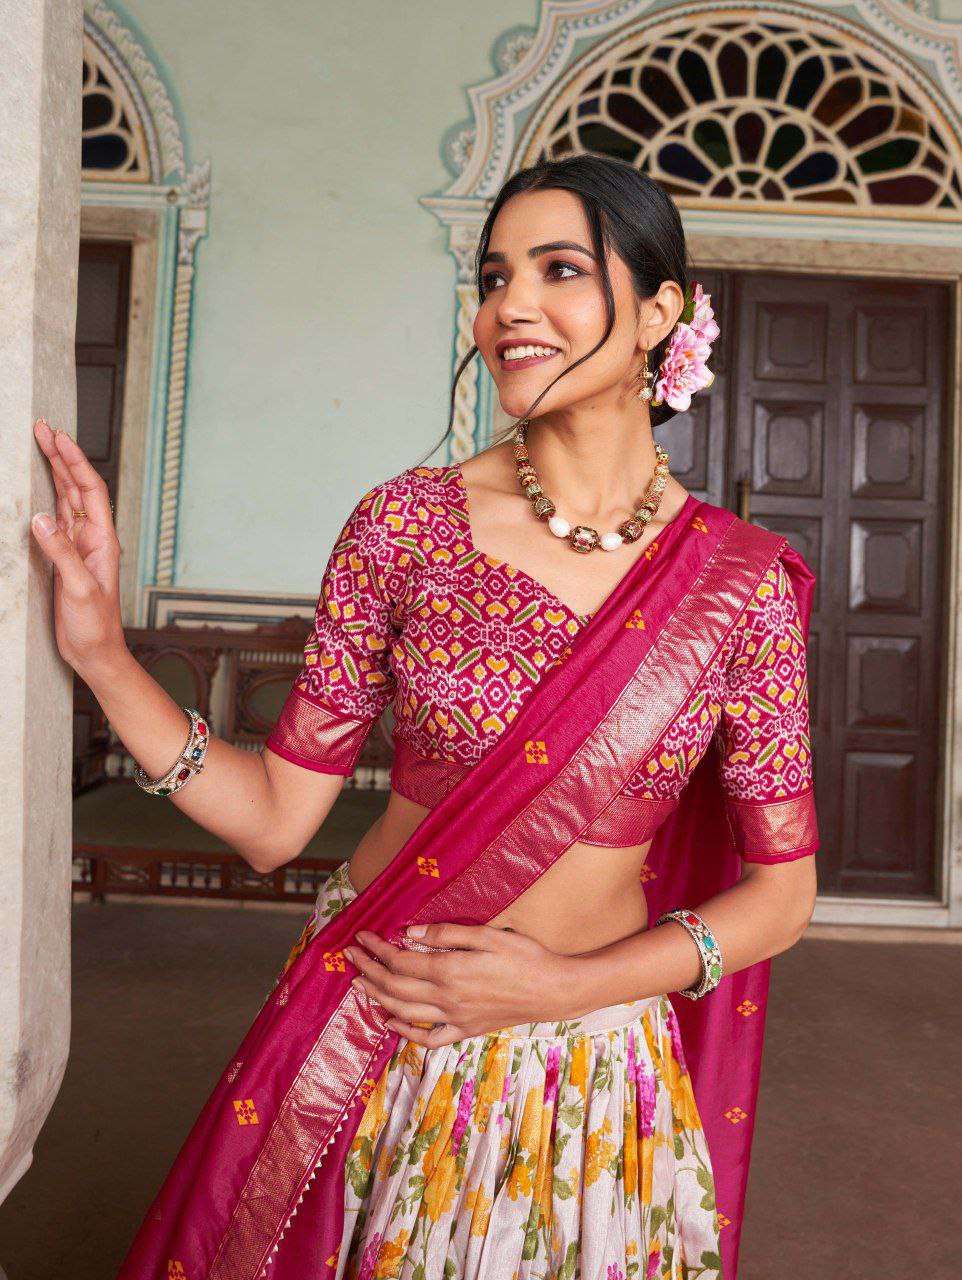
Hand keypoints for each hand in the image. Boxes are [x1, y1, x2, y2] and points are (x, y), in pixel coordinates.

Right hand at [29, 418, 126, 674]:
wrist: (96, 653)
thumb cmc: (95, 626)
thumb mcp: (79, 589)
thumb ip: (62, 554)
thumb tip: (42, 518)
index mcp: (103, 540)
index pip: (90, 490)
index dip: (74, 460)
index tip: (57, 436)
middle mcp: (93, 539)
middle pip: (78, 487)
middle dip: (62, 456)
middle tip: (43, 429)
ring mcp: (79, 547)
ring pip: (67, 500)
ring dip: (55, 472)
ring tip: (41, 445)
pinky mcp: (66, 559)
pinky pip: (56, 521)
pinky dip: (47, 498)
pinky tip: (39, 488)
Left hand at [343, 922, 581, 1047]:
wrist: (553, 990)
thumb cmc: (524, 957)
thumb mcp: (487, 935)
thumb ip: (446, 934)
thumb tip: (409, 934)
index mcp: (450, 972)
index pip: (400, 962)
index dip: (377, 950)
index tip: (361, 937)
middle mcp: (447, 999)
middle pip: (395, 988)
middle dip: (369, 971)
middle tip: (350, 957)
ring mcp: (455, 1019)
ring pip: (405, 1013)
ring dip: (378, 998)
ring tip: (359, 985)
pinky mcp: (466, 1030)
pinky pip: (429, 1038)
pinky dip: (406, 1032)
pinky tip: (392, 1022)